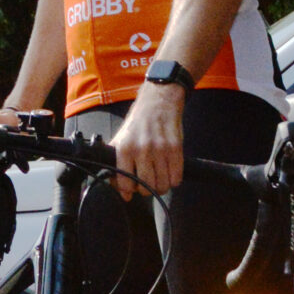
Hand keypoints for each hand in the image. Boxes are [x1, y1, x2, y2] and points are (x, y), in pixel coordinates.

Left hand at [111, 81, 185, 197]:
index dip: (128, 191)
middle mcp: (141, 150)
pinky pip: (177, 177)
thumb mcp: (121, 139)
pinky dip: (174, 180)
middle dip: (146, 190)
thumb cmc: (138, 123)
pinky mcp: (176, 148)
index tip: (130, 191)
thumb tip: (120, 190)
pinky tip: (169, 173)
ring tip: (159, 179)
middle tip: (146, 183)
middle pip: (146, 187)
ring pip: (162, 185)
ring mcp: (160, 150)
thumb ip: (117, 163)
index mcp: (124, 148)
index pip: (125, 182)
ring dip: (161, 186)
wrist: (158, 102)